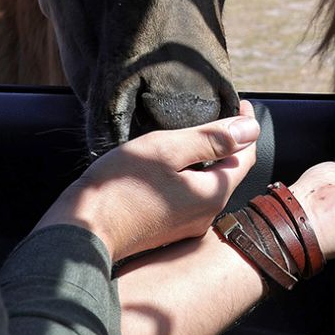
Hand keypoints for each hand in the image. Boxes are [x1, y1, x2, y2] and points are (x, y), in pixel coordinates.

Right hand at [37, 101, 260, 261]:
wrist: (83, 231)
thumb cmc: (121, 185)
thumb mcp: (167, 150)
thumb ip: (211, 139)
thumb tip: (252, 129)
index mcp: (212, 194)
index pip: (246, 156)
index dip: (246, 127)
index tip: (240, 103)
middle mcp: (206, 215)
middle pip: (229, 171)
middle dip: (229, 142)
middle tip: (221, 113)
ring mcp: (186, 226)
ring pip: (209, 184)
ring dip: (210, 158)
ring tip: (197, 133)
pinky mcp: (167, 229)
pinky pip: (190, 196)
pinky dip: (192, 174)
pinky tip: (174, 162)